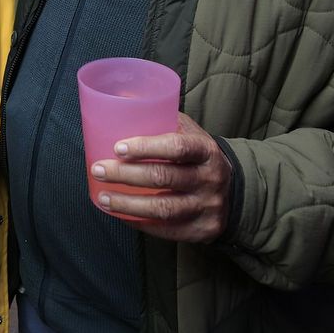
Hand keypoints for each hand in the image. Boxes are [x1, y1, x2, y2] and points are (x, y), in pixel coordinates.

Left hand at [91, 114, 231, 242]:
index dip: (146, 147)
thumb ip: (165, 120)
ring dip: (127, 204)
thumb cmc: (199, 157)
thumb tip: (124, 101)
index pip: (177, 147)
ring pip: (163, 208)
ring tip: (103, 197)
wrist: (235, 192)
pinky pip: (166, 230)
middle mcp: (210, 179)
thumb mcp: (192, 134)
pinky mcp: (202, 231)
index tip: (117, 147)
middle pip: (164, 178)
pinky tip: (120, 215)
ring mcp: (207, 207)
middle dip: (125, 174)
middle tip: (98, 170)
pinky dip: (139, 222)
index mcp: (206, 151)